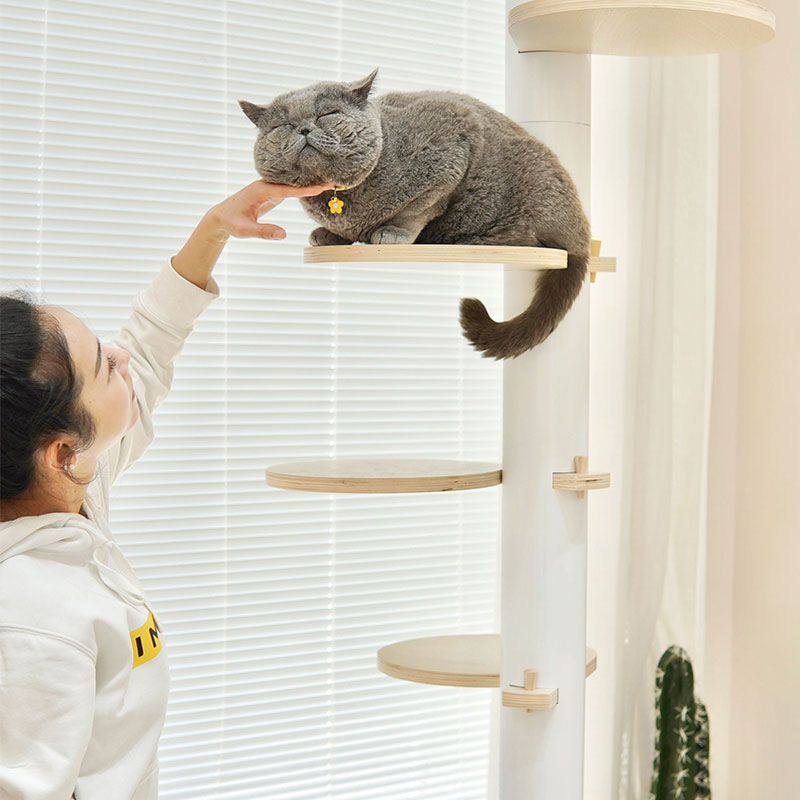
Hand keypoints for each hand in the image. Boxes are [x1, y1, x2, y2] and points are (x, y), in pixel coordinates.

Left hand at [205, 179, 335, 239]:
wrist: (221, 216)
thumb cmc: (232, 222)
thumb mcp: (245, 230)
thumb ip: (263, 232)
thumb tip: (283, 235)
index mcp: (260, 191)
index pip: (286, 189)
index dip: (304, 189)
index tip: (320, 187)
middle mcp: (266, 185)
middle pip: (293, 182)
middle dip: (312, 181)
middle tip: (332, 180)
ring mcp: (270, 187)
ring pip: (293, 183)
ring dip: (310, 182)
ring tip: (330, 181)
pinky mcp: (272, 192)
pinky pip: (291, 188)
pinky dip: (304, 187)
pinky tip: (316, 187)